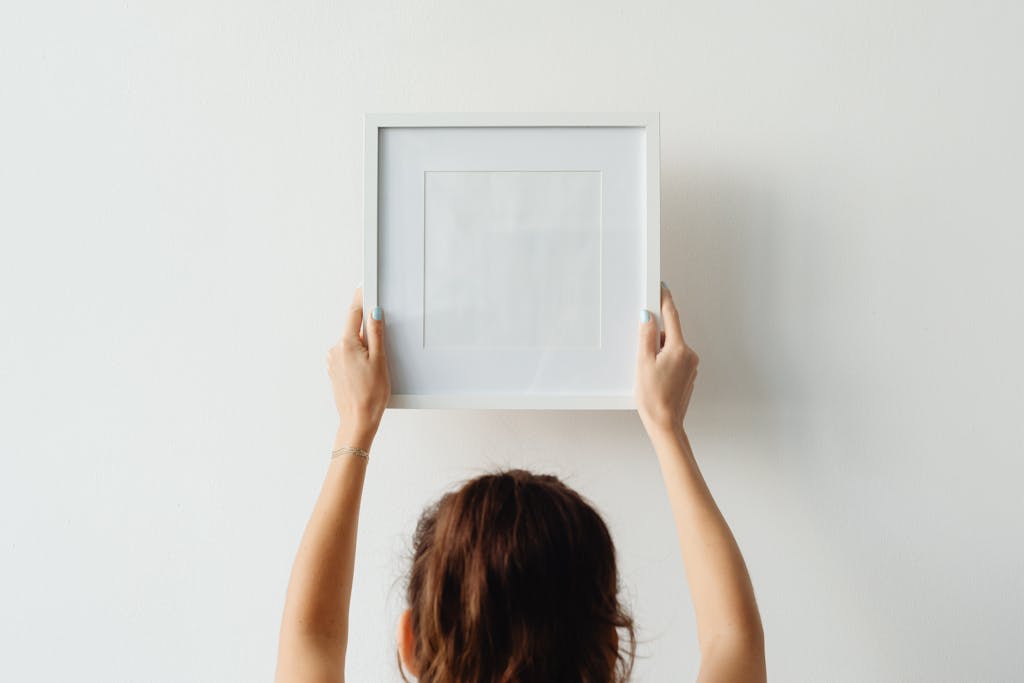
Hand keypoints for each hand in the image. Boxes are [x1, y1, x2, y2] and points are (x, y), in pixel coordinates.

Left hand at [326, 286, 390, 447]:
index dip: (361, 298)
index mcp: (346, 344)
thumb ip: (377, 334)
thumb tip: (375, 313)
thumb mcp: (380, 361)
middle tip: (381, 348)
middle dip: (368, 331)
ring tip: (375, 368)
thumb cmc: (371, 395)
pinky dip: (358, 357)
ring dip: (364, 347)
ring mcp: (332, 361)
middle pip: (354, 329)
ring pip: (351, 343)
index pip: (354, 313)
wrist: (357, 421)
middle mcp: (335, 350)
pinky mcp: (334, 371)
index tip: (365, 286)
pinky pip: (348, 355)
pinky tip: (367, 372)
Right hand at [635, 283, 698, 438]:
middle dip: (656, 334)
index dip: (665, 300)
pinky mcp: (688, 375)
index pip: (672, 317)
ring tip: (646, 369)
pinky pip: (674, 359)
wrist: (666, 424)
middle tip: (642, 346)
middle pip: (670, 333)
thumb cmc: (653, 398)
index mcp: (679, 349)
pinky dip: (663, 360)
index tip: (662, 287)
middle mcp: (689, 355)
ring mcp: (691, 366)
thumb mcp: (643, 363)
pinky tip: (654, 375)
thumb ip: (646, 337)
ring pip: (672, 347)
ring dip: (658, 350)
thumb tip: (648, 317)